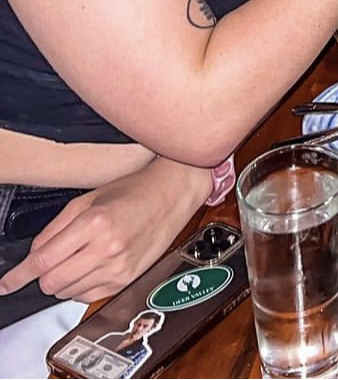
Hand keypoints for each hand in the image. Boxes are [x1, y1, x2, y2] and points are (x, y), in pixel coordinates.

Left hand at [0, 158, 210, 303]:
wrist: (173, 192)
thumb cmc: (134, 189)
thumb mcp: (89, 197)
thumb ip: (56, 227)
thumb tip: (34, 254)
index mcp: (94, 222)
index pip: (43, 260)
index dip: (19, 275)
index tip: (7, 283)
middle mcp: (106, 248)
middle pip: (52, 282)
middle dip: (45, 274)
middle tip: (55, 257)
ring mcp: (119, 267)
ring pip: (67, 293)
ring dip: (65, 279)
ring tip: (82, 255)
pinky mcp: (127, 280)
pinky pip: (88, 296)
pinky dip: (83, 285)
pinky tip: (95, 264)